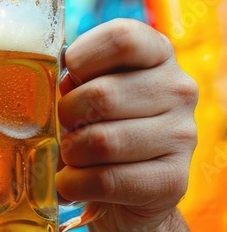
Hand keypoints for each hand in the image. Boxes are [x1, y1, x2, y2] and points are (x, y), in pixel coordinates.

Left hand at [56, 19, 197, 231]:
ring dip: (71, 154)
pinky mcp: (174, 181)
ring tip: (70, 157)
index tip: (68, 77)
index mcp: (158, 54)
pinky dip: (75, 185)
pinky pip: (107, 180)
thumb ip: (72, 81)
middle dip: (66, 116)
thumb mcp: (87, 91)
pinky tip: (71, 183)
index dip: (82, 58)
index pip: (122, 39)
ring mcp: (182, 136)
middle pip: (102, 95)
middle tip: (63, 128)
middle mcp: (179, 90)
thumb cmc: (98, 126)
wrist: (126, 193)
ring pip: (103, 142)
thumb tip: (48, 91)